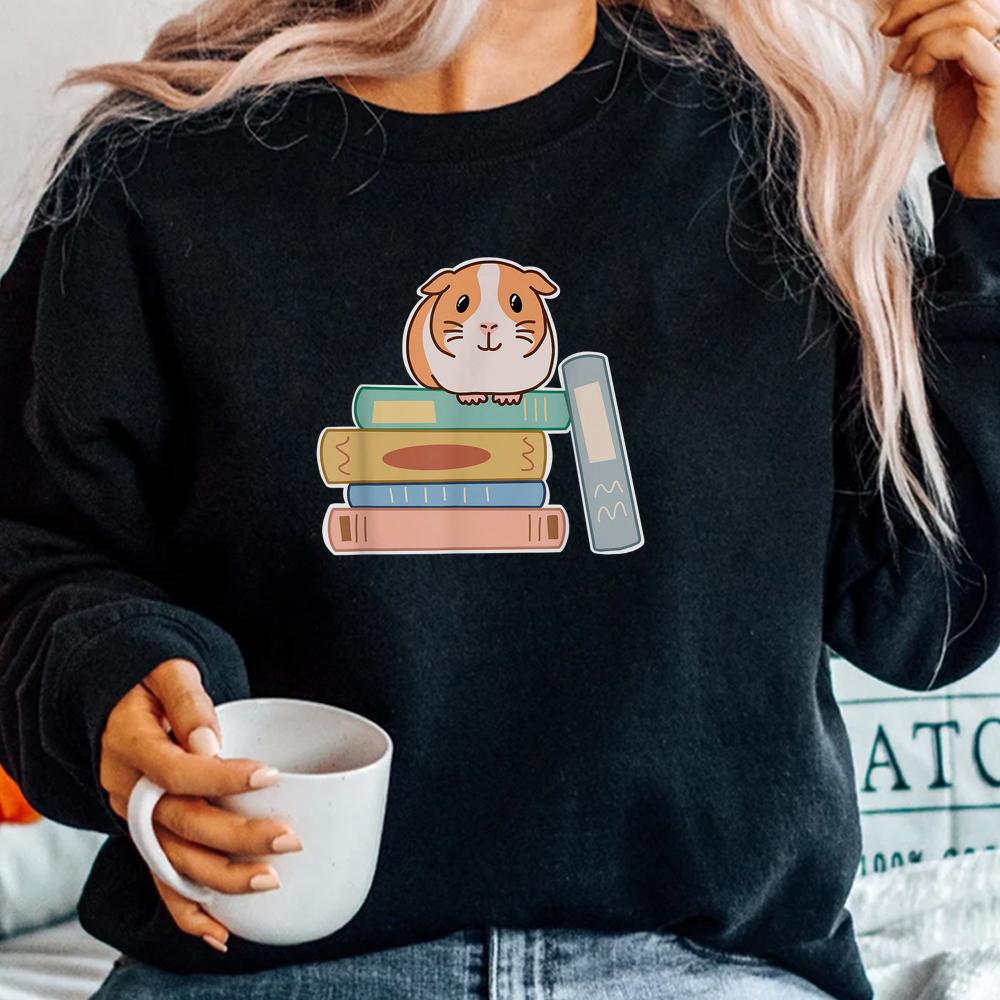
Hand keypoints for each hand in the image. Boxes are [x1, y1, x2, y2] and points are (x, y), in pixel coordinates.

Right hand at [99, 658, 302, 952]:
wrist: (114, 701)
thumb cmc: (151, 682)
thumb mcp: (168, 672)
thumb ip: (188, 702)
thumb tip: (207, 744)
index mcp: (132, 746)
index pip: (177, 771)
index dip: (224, 778)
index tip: (271, 776)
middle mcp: (128, 790)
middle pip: (181, 823)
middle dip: (237, 837)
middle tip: (290, 839)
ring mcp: (134, 819)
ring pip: (172, 859)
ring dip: (220, 879)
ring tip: (270, 882)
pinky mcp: (145, 835)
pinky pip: (160, 879)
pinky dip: (187, 910)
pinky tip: (221, 931)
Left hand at [878, 0, 999, 196]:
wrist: (984, 178)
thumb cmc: (970, 134)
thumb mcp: (950, 80)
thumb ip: (939, 47)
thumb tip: (904, 20)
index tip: (890, 23)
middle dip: (916, 5)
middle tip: (888, 32)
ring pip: (967, 9)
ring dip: (919, 32)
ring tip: (902, 64)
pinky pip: (966, 42)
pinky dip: (931, 49)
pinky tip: (915, 71)